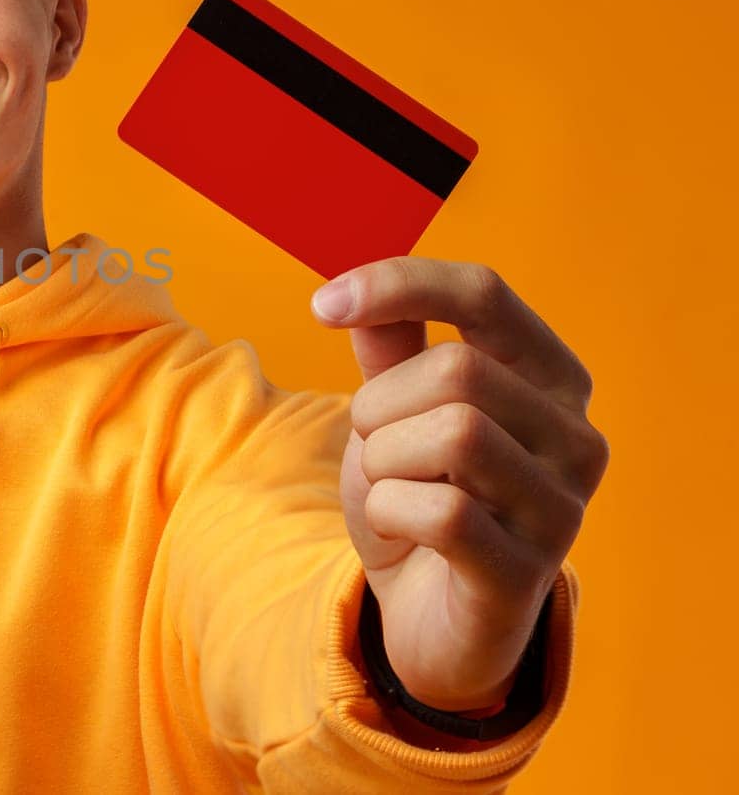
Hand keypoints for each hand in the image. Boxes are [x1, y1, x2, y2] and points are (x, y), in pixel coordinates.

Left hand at [311, 258, 608, 711]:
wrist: (433, 616)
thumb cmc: (423, 497)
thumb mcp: (397, 411)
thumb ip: (389, 346)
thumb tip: (356, 292)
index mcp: (551, 377)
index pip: (485, 295)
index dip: (399, 285)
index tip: (324, 305)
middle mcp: (576, 436)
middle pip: (457, 371)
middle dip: (381, 407)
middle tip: (378, 451)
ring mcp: (562, 508)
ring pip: (454, 435)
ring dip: (385, 460)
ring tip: (394, 490)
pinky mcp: (528, 572)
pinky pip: (440, 512)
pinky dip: (389, 514)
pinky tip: (402, 534)